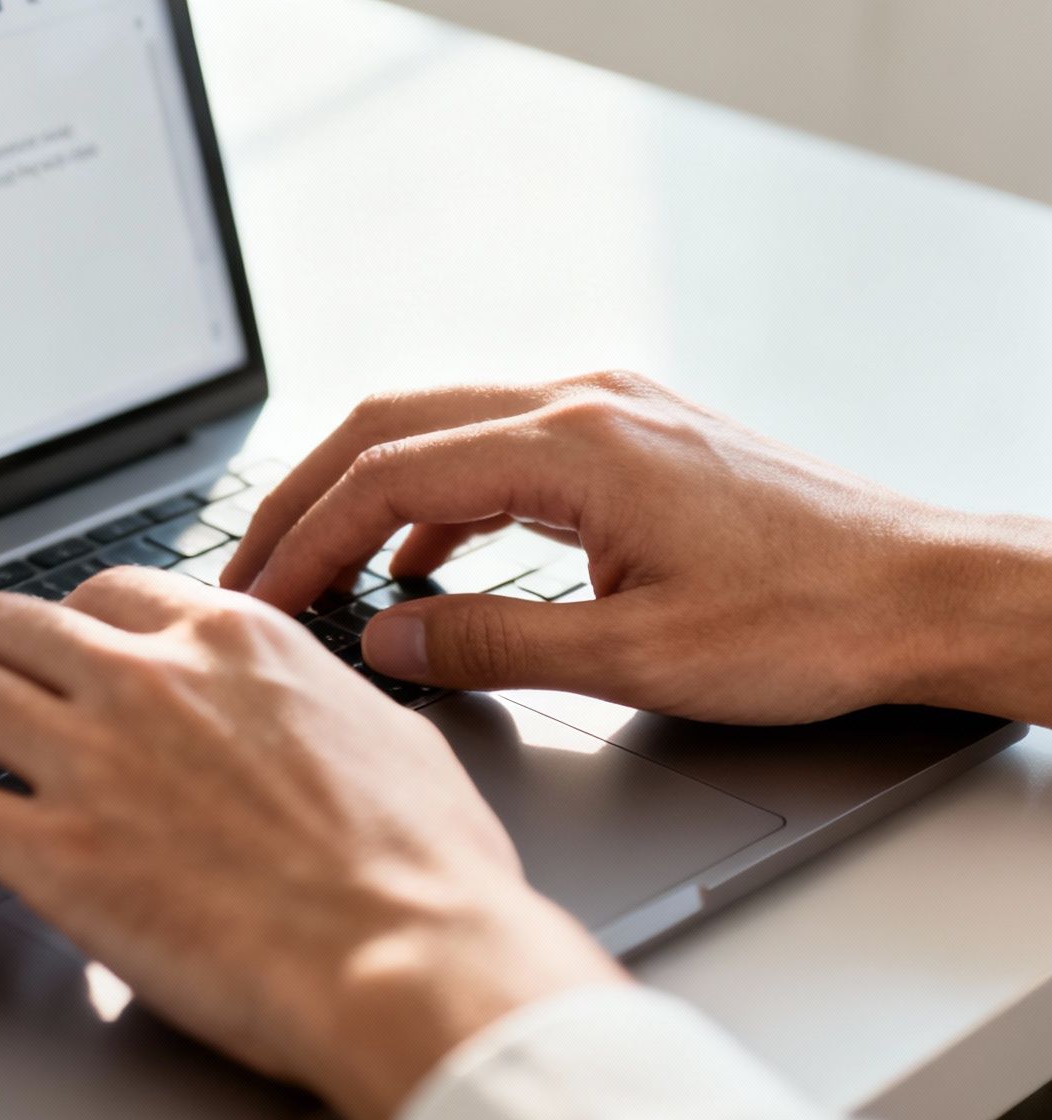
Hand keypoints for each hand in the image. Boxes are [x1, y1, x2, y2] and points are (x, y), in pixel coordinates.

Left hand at [0, 569, 622, 1119]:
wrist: (415, 961)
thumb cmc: (427, 871)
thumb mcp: (386, 733)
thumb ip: (313, 703)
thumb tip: (308, 711)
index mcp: (234, 640)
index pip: (107, 593)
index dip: (57, 630)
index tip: (43, 663)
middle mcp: (152, 677)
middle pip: (2, 623)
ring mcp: (97, 760)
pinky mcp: (57, 853)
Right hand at [222, 371, 1051, 724]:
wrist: (927, 593)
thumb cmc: (810, 623)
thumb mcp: (637, 657)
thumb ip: (493, 643)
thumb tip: (386, 635)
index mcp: (576, 445)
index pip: (390, 474)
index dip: (306, 538)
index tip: (259, 595)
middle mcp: (584, 403)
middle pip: (394, 425)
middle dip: (309, 499)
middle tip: (251, 570)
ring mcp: (609, 412)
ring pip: (440, 430)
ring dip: (369, 497)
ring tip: (319, 572)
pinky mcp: (630, 439)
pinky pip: (497, 452)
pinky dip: (438, 502)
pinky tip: (425, 564)